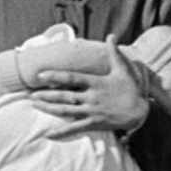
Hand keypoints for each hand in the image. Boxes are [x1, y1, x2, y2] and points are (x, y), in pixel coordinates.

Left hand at [28, 35, 151, 138]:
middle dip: (46, 95)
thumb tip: (111, 36)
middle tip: (30, 95)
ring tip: (34, 106)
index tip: (40, 75)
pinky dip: (61, 132)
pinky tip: (49, 134)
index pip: (71, 78)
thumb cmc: (131, 89)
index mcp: (95, 83)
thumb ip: (114, 52)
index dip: (55, 76)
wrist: (141, 111)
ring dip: (49, 109)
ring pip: (66, 110)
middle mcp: (91, 97)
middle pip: (64, 96)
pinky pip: (74, 128)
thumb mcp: (123, 69)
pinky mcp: (94, 123)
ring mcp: (91, 111)